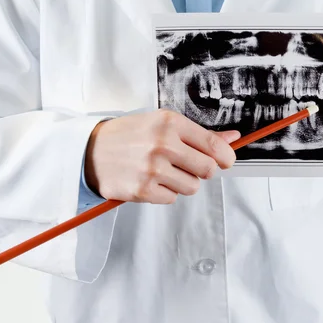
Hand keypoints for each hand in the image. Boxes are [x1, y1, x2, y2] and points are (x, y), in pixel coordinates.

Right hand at [84, 109, 239, 203]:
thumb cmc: (130, 135)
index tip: (226, 161)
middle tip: (188, 165)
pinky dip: (165, 192)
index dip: (226, 157)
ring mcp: (152, 168)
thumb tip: (233, 138)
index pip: (213, 145)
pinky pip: (172, 198)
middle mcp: (162, 144)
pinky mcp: (142, 190)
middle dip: (203, 171)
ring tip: (163, 171)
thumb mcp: (163, 125)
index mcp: (170, 123)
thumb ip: (200, 134)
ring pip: (192, 187)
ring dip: (183, 182)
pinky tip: (151, 180)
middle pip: (208, 169)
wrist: (90, 150)